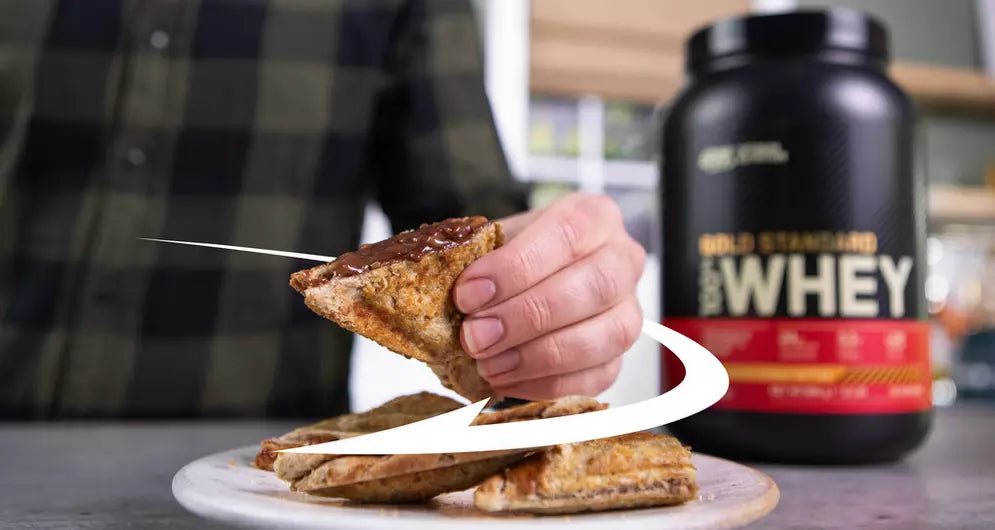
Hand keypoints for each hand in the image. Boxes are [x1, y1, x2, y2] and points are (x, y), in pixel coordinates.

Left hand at [453, 193, 645, 399]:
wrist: (529, 285)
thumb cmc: (514, 260)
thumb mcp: (495, 243)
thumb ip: (477, 258)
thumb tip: (440, 286)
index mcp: (594, 217)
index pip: (566, 234)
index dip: (516, 267)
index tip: (469, 294)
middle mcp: (623, 259)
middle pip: (593, 286)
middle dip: (528, 316)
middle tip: (476, 337)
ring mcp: (629, 311)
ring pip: (604, 336)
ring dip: (537, 356)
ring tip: (488, 363)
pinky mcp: (619, 357)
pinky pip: (595, 377)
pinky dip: (546, 384)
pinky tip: (507, 379)